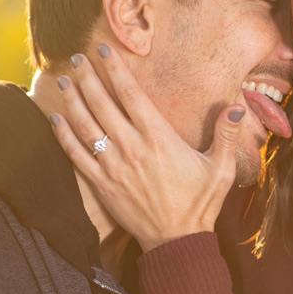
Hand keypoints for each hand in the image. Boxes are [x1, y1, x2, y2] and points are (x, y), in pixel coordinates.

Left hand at [50, 44, 245, 251]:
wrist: (176, 242)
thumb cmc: (200, 204)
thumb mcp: (222, 170)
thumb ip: (227, 136)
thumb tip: (238, 108)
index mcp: (160, 139)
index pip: (132, 95)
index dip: (116, 70)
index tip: (104, 51)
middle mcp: (133, 149)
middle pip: (103, 105)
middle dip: (88, 78)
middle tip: (76, 58)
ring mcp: (114, 168)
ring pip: (86, 127)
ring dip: (72, 101)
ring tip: (63, 80)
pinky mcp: (102, 186)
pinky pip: (77, 156)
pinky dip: (64, 136)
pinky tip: (55, 119)